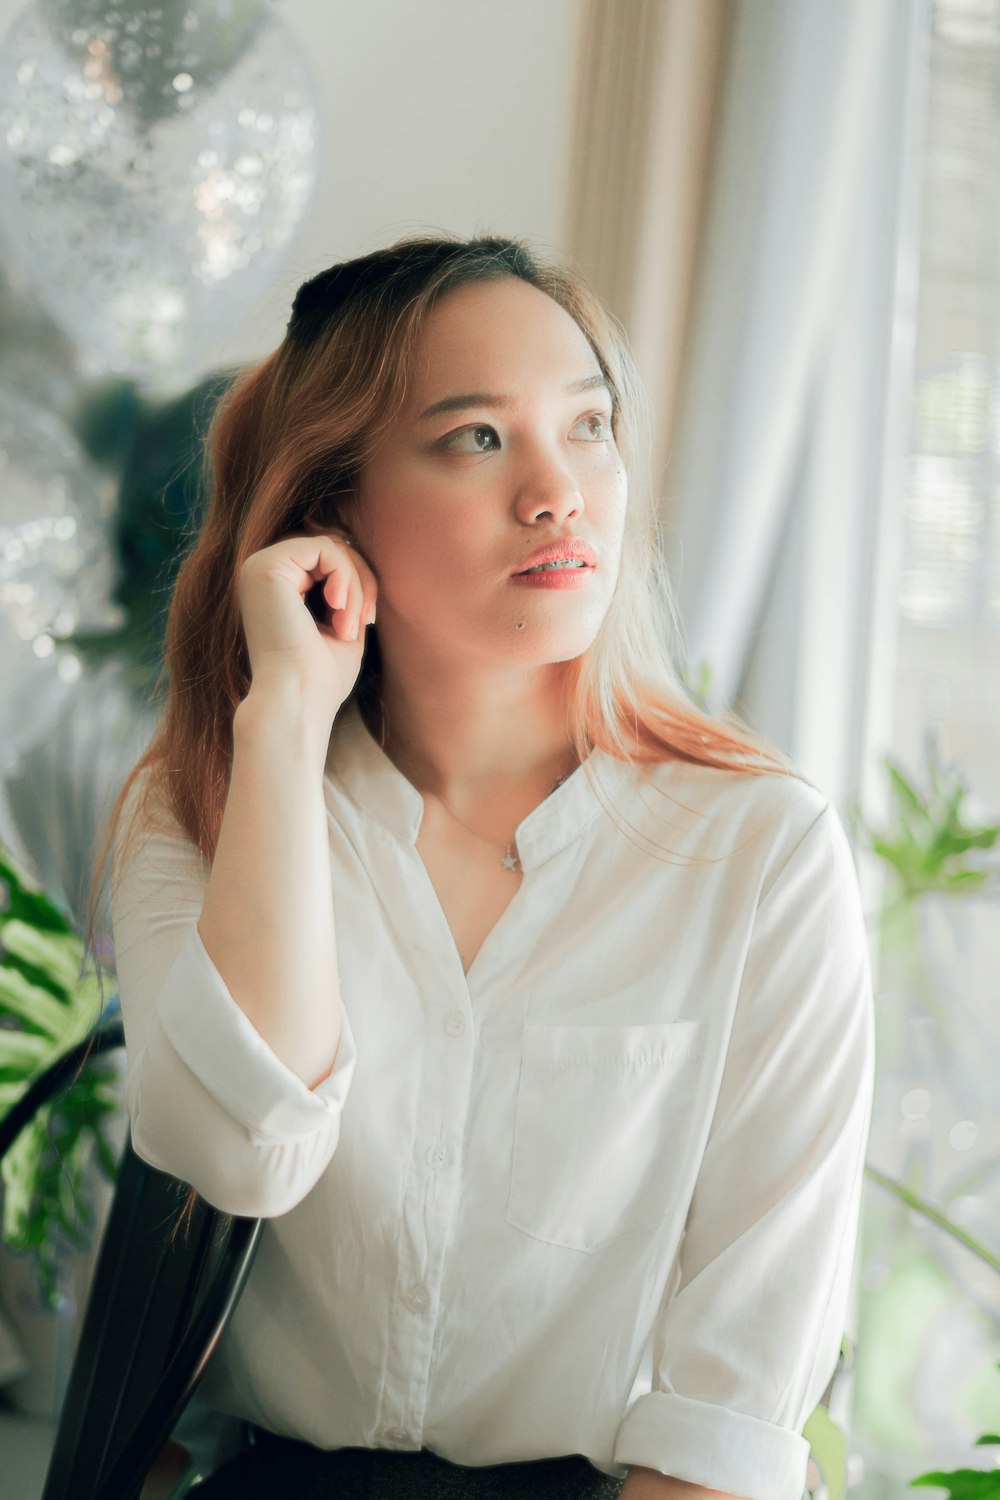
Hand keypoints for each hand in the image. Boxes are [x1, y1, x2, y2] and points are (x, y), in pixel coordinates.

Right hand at [237, 530, 377, 718]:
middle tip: (365, 621)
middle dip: (361, 581)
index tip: (367, 621)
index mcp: (274, 586)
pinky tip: (339, 612)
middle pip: (331, 548)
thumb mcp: (341, 625)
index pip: (327, 560)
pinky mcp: (268, 566)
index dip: (358, 583)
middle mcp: (260, 572)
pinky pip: (325, 549)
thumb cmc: (320, 677)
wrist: (297, 701)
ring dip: (355, 585)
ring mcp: (259, 566)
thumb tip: (366, 565)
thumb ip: (346, 592)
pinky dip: (346, 579)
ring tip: (350, 626)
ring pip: (331, 547)